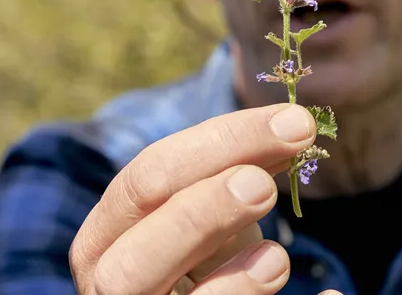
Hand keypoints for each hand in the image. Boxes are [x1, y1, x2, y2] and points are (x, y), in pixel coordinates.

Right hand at [69, 102, 340, 294]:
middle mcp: (110, 290)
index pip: (146, 181)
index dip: (219, 144)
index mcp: (106, 239)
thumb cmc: (199, 256)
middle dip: (199, 217)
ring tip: (276, 261)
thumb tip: (293, 128)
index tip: (294, 123)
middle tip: (262, 186)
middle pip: (130, 264)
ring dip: (232, 286)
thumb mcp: (210, 210)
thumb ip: (238, 171)